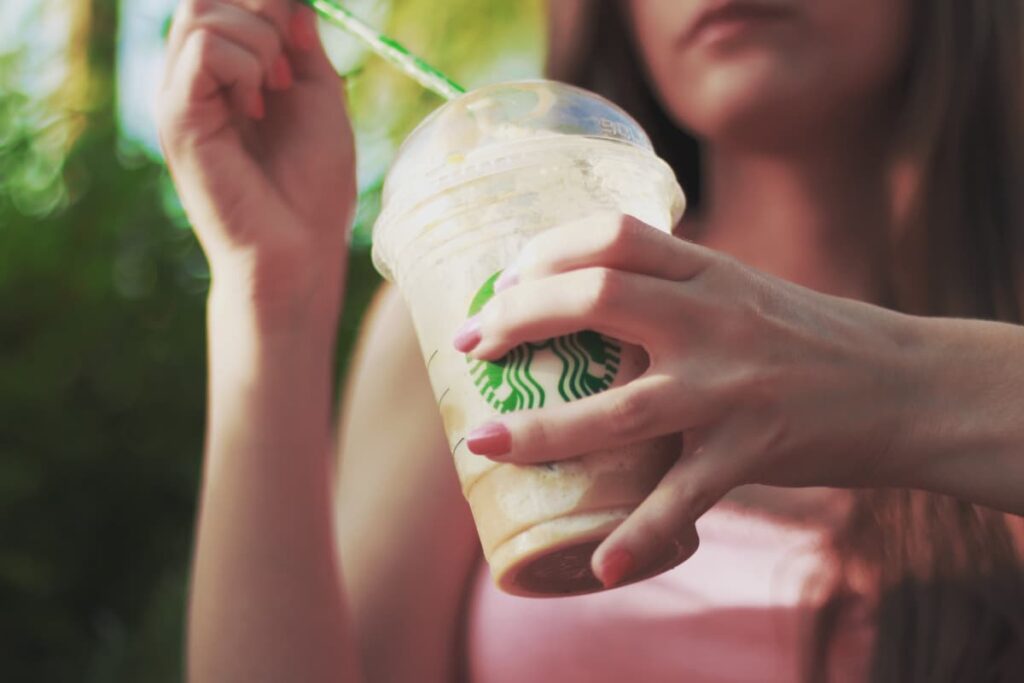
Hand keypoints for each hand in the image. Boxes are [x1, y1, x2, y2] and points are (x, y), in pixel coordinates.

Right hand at [158, 0, 354, 323]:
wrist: (299, 250)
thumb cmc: (314, 187)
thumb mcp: (320, 99)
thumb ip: (302, 46)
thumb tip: (291, 2)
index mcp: (226, 75)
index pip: (225, 1)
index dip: (267, 5)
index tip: (299, 47)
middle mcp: (195, 80)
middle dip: (262, 11)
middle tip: (289, 70)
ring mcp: (181, 97)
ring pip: (202, 11)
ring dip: (259, 41)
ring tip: (276, 93)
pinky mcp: (178, 117)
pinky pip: (205, 49)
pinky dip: (245, 64)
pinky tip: (259, 108)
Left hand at [455, 213, 921, 585]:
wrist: (906, 384)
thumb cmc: (810, 336)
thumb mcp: (741, 289)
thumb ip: (673, 288)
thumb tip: (587, 299)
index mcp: (711, 271)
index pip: (614, 235)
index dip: (545, 251)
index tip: (503, 279)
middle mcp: (715, 319)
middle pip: (599, 300)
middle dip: (520, 319)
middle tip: (473, 349)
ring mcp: (733, 387)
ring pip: (622, 408)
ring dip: (543, 429)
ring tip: (485, 444)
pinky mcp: (753, 450)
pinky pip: (686, 499)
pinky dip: (641, 537)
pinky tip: (601, 564)